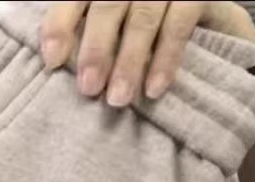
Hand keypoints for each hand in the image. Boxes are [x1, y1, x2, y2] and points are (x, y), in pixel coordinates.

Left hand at [39, 1, 250, 106]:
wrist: (203, 12)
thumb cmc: (144, 23)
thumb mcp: (113, 22)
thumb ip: (87, 28)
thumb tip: (53, 63)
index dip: (60, 24)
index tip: (52, 61)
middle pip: (108, 4)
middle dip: (96, 49)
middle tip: (88, 89)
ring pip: (144, 17)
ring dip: (129, 61)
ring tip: (117, 99)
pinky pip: (181, 23)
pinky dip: (166, 58)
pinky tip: (154, 90)